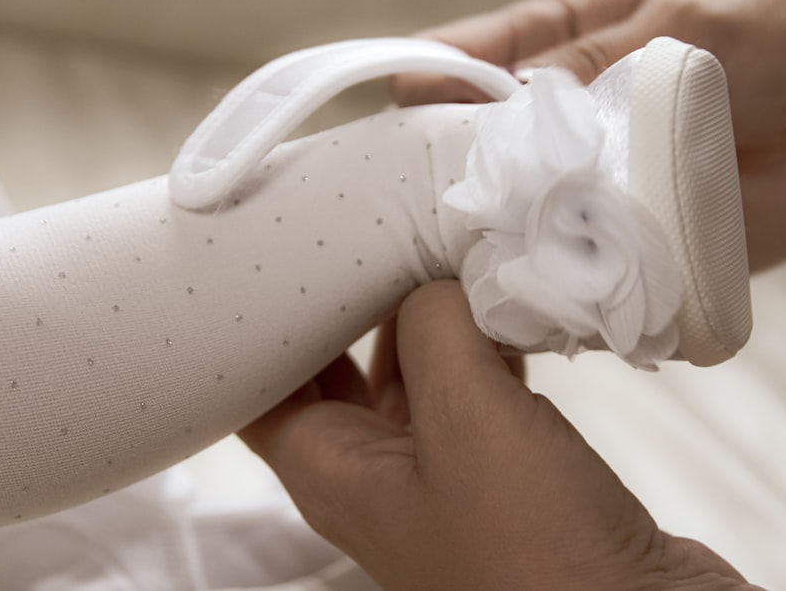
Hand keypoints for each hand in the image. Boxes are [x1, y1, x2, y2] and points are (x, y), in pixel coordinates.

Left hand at [240, 281, 755, 589]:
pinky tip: (508, 302)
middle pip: (334, 373)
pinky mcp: (504, 469)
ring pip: (412, 373)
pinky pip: (477, 389)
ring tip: (439, 249)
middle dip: (346, 306)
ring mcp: (442, 472)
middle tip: (360, 234)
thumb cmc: (531, 551)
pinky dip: (486, 345)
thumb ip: (433, 329)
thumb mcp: (465, 416)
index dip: (254, 333)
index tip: (268, 263)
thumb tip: (435, 284)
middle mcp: (376, 474)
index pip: (258, 394)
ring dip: (427, 318)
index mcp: (333, 471)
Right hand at [390, 0, 785, 270]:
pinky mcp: (610, 246)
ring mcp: (575, 191)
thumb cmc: (772, 48)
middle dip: (434, 170)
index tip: (399, 104)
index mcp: (552, 53)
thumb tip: (511, 96)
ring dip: (475, 235)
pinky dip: (533, 283)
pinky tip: (512, 293)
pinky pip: (556, 267)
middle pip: (463, 149)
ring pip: (499, 217)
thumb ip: (595, 59)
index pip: (463, 60)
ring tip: (448, 253)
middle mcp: (550, 128)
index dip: (425, 80)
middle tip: (405, 194)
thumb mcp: (681, 25)